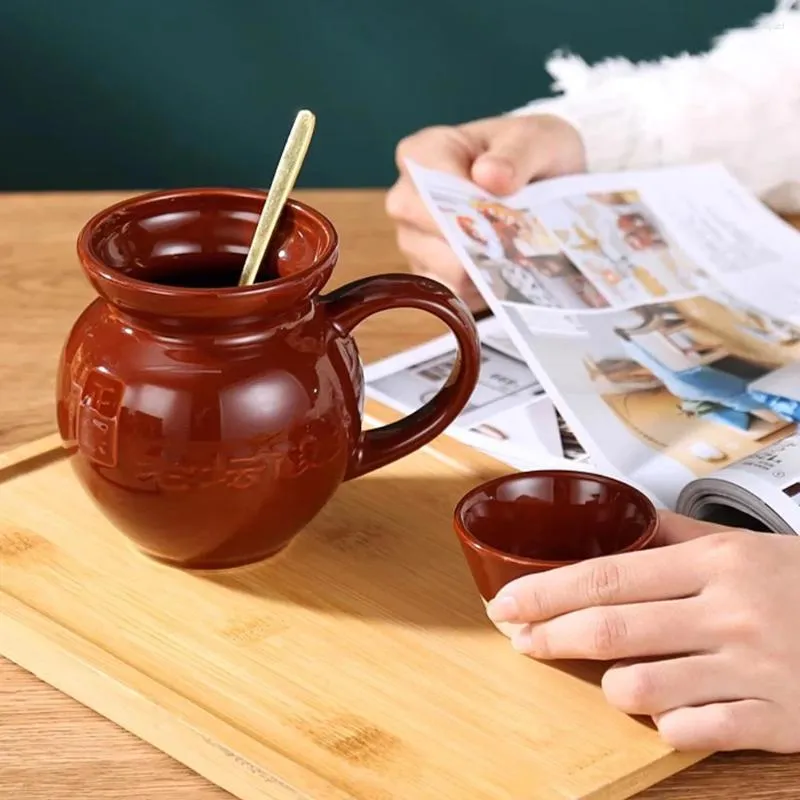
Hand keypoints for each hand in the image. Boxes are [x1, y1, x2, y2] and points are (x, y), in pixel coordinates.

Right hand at [385, 114, 584, 308]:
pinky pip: (451, 291)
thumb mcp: (536, 138)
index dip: (463, 198)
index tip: (500, 201)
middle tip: (514, 233)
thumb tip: (490, 176)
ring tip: (516, 250)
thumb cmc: (528, 154)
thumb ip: (516, 153)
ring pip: (442, 265)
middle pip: (427, 227)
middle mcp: (409, 198)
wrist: (542, 182)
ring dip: (484, 265)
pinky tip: (506, 269)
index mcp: (424, 153)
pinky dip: (483, 286)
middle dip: (475, 237)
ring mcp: (416, 240)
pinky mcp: (432, 274)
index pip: (427, 180)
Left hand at [486, 511, 799, 753]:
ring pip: (642, 689)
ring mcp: (753, 672)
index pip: (607, 575)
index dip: (547, 591)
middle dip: (550, 636)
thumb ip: (676, 536)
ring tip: (611, 677)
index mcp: (716, 564)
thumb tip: (618, 522)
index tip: (508, 601)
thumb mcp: (744, 545)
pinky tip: (668, 712)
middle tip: (520, 639)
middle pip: (610, 630)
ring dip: (611, 686)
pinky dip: (667, 725)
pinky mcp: (777, 722)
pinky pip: (694, 733)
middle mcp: (730, 615)